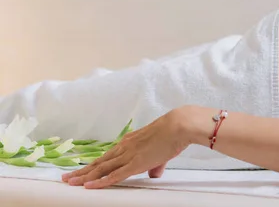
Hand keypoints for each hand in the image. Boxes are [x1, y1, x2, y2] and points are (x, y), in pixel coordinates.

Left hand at [62, 107, 198, 188]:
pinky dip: (100, 182)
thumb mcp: (162, 151)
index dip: (94, 164)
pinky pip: (113, 175)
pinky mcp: (135, 164)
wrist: (179, 125)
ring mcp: (128, 155)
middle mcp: (125, 147)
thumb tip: (154, 173)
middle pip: (99, 162)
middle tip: (66, 177)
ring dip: (84, 177)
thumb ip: (155, 163)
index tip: (83, 169)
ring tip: (70, 182)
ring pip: (101, 169)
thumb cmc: (174, 134)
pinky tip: (88, 186)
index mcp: (130, 142)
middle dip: (82, 171)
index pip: (108, 156)